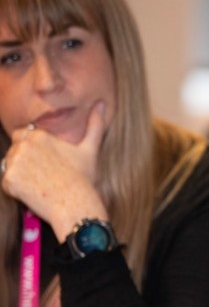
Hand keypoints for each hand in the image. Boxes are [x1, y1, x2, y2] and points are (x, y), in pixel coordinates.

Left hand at [2, 101, 107, 239]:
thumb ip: (94, 125)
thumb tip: (102, 103)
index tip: (45, 162)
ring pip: (9, 165)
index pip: (22, 135)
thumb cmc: (84, 178)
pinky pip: (7, 182)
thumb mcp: (90, 149)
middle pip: (14, 149)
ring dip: (20, 174)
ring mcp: (14, 162)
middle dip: (24, 159)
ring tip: (40, 184)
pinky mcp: (8, 179)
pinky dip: (17, 189)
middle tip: (43, 174)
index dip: (32, 148)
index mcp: (39, 135)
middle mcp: (24, 145)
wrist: (75, 204)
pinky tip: (34, 193)